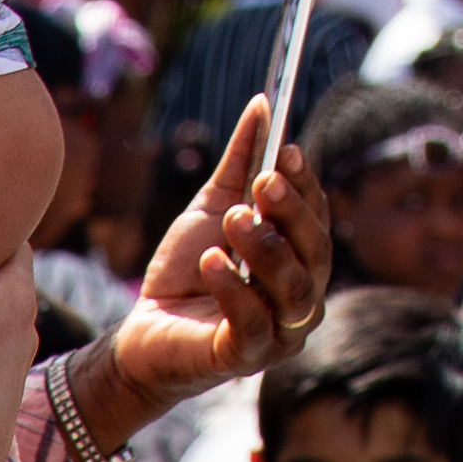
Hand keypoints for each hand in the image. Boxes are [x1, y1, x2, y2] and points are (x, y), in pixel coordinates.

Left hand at [93, 99, 332, 424]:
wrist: (145, 329)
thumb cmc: (187, 270)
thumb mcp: (214, 206)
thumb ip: (241, 161)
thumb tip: (262, 104)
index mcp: (301, 261)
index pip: (318, 220)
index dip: (306, 186)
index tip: (285, 150)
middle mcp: (302, 299)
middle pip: (317, 254)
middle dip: (292, 214)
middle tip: (262, 182)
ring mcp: (280, 333)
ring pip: (294, 290)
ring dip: (266, 249)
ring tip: (231, 221)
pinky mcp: (246, 357)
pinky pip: (253, 322)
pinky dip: (234, 288)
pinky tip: (211, 262)